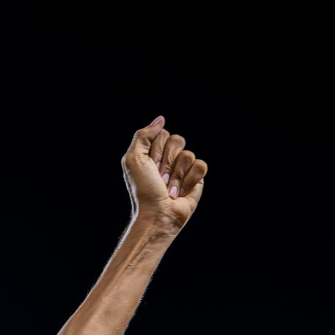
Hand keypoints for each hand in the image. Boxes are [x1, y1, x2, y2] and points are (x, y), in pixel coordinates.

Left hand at [123, 116, 207, 232]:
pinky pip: (201, 165)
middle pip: (178, 140)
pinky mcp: (196, 179)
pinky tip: (181, 192)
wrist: (157, 214)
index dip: (156, 150)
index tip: (149, 166)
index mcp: (152, 152)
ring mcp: (183, 168)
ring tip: (168, 189)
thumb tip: (161, 119)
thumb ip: (143, 135)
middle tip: (159, 178)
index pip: (163, 134)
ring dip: (177, 175)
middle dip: (167, 161)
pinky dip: (190, 180)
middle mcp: (168, 159)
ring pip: (189, 154)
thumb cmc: (142, 189)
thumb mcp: (133, 159)